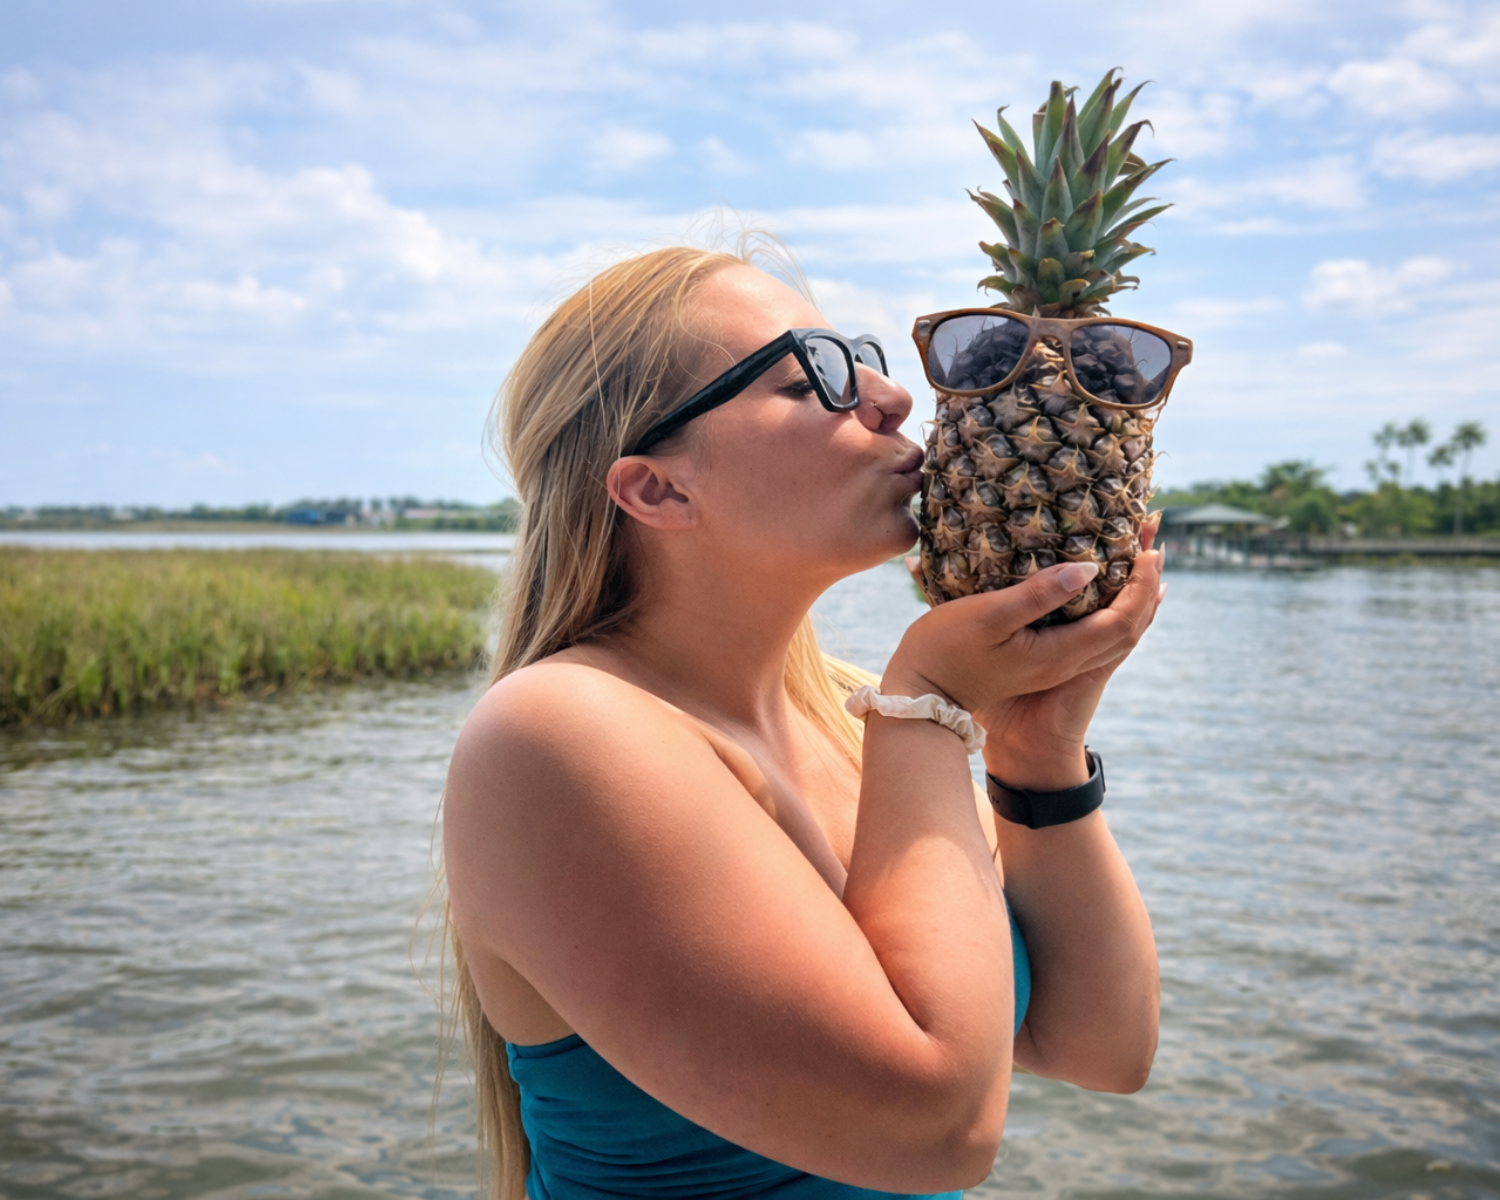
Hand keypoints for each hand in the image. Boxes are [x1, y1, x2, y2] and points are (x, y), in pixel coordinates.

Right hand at [886, 519, 1164, 785]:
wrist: (922, 694)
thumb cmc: (947, 651)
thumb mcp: (990, 617)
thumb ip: (1039, 595)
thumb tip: (1088, 569)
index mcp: (1059, 653)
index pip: (1121, 621)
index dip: (1141, 585)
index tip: (1149, 548)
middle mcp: (1065, 664)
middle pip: (1128, 629)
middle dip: (1146, 587)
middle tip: (1153, 544)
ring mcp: (1053, 667)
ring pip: (1114, 636)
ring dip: (1133, 599)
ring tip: (1140, 563)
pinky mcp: (1040, 662)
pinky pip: (1093, 636)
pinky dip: (1111, 611)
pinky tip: (1102, 591)